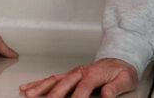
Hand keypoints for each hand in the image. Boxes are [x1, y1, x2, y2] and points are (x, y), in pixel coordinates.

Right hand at [19, 58, 136, 97]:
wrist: (119, 60)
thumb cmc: (121, 71)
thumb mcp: (125, 79)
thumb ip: (115, 87)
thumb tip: (106, 95)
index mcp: (94, 73)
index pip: (83, 88)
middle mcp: (80, 72)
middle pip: (64, 83)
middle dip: (54, 94)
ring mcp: (72, 73)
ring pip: (53, 80)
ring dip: (40, 87)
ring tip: (29, 94)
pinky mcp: (68, 76)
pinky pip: (51, 79)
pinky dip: (39, 83)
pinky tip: (28, 87)